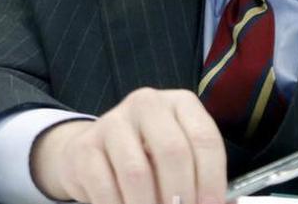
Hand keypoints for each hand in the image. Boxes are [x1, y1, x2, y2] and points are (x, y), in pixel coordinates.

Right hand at [30, 88, 225, 203]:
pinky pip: (105, 185)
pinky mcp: (85, 146)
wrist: (93, 152)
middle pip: (172, 151)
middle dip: (181, 196)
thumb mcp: (180, 161)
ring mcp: (112, 122)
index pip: (204, 139)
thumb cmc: (148, 158)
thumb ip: (201, 181)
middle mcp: (146, 104)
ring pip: (137, 172)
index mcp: (179, 104)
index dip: (213, 181)